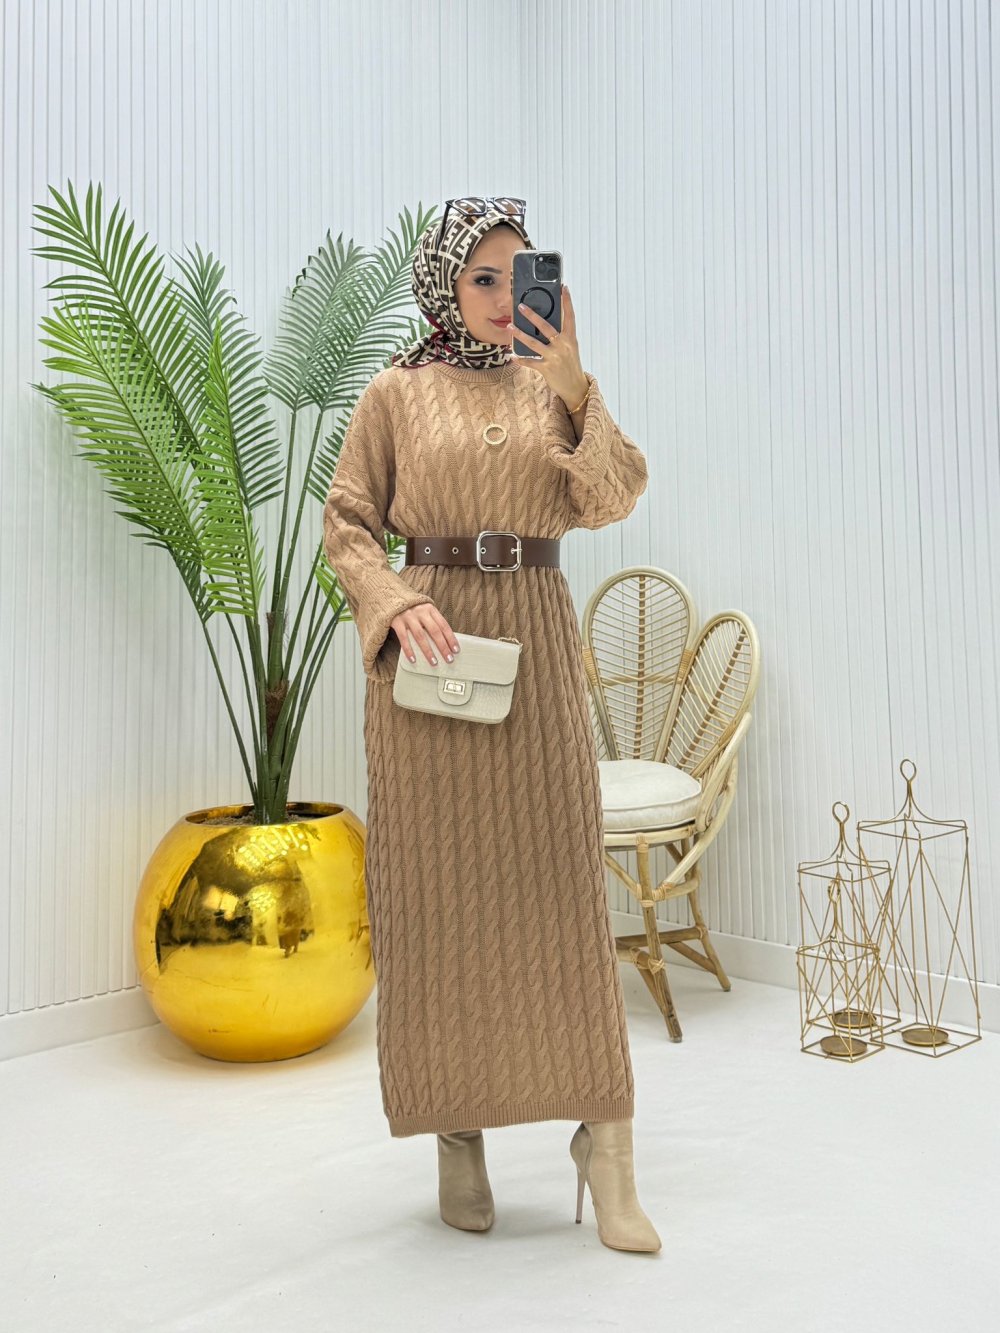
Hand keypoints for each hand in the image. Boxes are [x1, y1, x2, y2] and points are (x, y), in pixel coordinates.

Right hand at [391, 604, 460, 665]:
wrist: (390, 594)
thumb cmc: (410, 606)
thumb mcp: (424, 609)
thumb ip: (432, 621)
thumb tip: (443, 640)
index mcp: (430, 609)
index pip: (443, 625)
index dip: (451, 638)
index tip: (456, 650)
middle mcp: (420, 612)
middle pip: (435, 631)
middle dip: (443, 647)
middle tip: (449, 659)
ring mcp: (408, 616)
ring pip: (420, 636)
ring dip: (428, 651)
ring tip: (434, 662)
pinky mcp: (397, 621)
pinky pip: (404, 638)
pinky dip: (409, 650)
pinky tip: (413, 659)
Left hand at [507, 284, 587, 410]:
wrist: (575, 387)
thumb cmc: (570, 365)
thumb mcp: (570, 348)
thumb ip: (561, 336)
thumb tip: (546, 323)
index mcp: (570, 338)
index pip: (570, 316)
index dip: (567, 302)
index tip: (564, 288)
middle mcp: (563, 346)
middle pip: (546, 327)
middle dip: (532, 316)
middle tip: (521, 306)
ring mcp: (554, 357)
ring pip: (534, 343)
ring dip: (520, 334)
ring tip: (510, 327)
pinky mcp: (546, 369)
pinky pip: (530, 362)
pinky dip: (520, 359)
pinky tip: (512, 355)